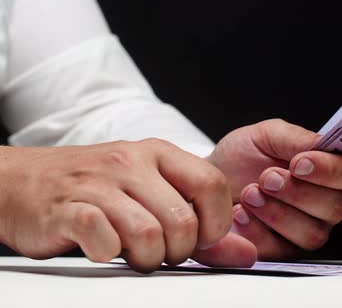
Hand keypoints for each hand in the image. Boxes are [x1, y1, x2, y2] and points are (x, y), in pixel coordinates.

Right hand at [0, 139, 255, 272]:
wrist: (24, 182)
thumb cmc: (97, 190)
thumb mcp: (153, 194)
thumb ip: (203, 225)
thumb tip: (248, 253)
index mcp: (158, 153)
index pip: (212, 184)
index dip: (216, 222)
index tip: (201, 238)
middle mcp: (130, 161)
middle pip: (183, 219)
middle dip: (180, 250)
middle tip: (162, 250)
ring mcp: (98, 183)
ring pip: (148, 233)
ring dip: (147, 258)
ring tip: (135, 253)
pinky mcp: (67, 208)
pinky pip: (104, 237)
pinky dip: (110, 253)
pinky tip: (104, 247)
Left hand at [206, 119, 341, 259]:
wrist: (209, 180)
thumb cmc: (240, 158)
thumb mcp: (266, 136)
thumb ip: (296, 139)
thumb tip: (321, 144)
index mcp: (327, 171)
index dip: (330, 171)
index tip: (299, 163)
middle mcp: (323, 204)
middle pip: (336, 207)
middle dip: (298, 192)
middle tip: (267, 178)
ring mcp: (305, 230)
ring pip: (312, 233)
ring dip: (276, 212)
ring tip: (249, 193)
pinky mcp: (282, 252)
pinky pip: (281, 250)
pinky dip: (256, 230)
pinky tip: (240, 213)